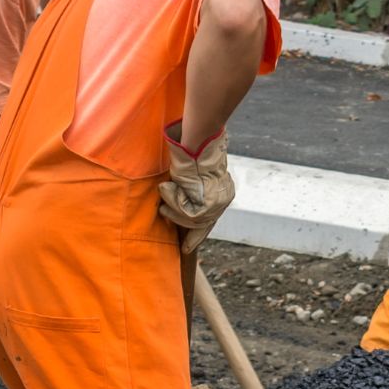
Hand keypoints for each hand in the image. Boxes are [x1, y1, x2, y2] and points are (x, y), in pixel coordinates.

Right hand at [158, 125, 234, 253]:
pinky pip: (188, 213)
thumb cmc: (191, 150)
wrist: (198, 139)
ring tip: (167, 190)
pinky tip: (170, 187)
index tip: (185, 249)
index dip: (196, 236)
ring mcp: (218, 202)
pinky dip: (174, 202)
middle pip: (201, 224)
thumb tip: (176, 204)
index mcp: (222, 193)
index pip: (209, 221)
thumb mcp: (191, 174)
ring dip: (173, 207)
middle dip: (179, 220)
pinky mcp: (210, 201)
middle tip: (164, 210)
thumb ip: (191, 190)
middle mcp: (223, 199)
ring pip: (192, 220)